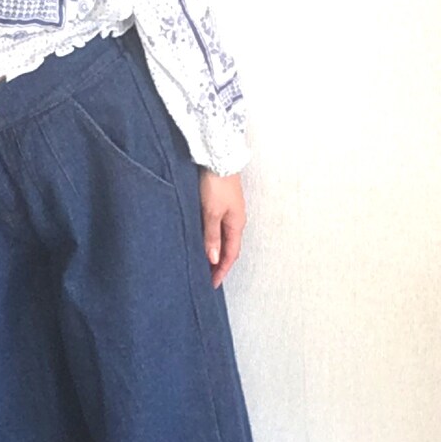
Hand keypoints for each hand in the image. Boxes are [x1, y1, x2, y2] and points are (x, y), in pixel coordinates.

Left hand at [199, 169, 246, 288]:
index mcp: (236, 224)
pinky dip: (213, 238)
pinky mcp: (222, 203)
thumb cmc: (216, 183)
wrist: (219, 156)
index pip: (230, 255)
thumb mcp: (211, 212)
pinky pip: (220, 227)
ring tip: (204, 263)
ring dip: (215, 252)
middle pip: (229, 248)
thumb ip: (211, 236)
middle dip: (219, 265)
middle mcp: (236, 219)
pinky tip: (205, 240)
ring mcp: (230, 211)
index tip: (212, 285)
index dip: (221, 271)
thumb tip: (214, 259)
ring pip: (224, 238)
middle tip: (207, 278)